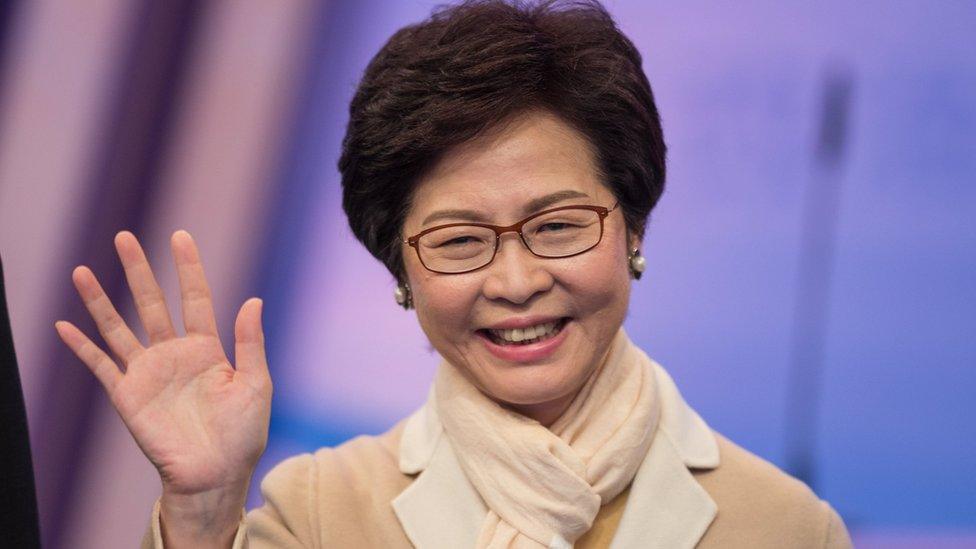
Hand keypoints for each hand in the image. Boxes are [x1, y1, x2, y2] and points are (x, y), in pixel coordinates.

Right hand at [55, 230, 271, 501]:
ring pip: (119, 327)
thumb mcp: (255, 384)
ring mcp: (148, 373)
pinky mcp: (127, 395)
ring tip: (81, 271)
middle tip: (124, 237)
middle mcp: (174, 354)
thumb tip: (254, 299)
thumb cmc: (242, 434)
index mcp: (207, 349)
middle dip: (137, 270)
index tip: (180, 236)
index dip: (188, 268)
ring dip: (100, 300)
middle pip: (151, 303)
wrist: (215, 475)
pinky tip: (64, 324)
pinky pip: (100, 365)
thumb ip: (251, 342)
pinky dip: (81, 346)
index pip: (195, 298)